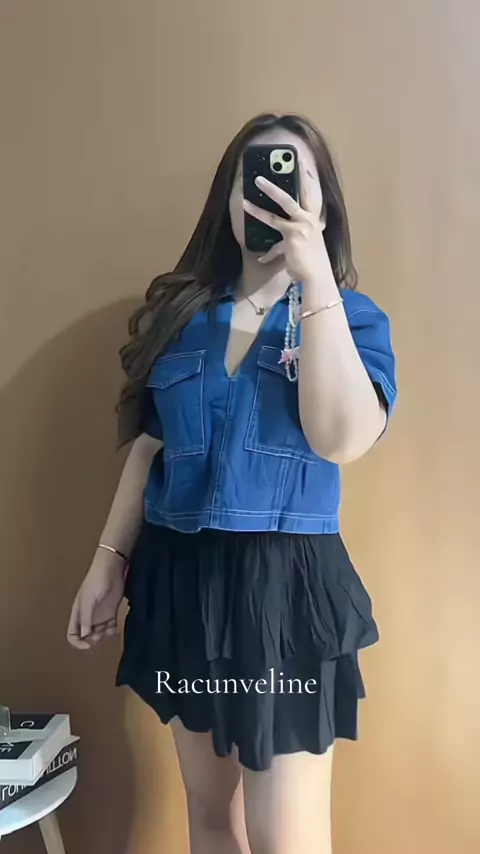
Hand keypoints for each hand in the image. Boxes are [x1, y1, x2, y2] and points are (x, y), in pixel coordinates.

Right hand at [67, 550, 125, 649]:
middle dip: (93, 640)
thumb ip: (86, 618)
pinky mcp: (111, 611)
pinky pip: (110, 627)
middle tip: (101, 635)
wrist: (112, 568)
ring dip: (104, 636)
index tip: (88, 644)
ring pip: (99, 633)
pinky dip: (112, 631)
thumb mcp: (88, 600)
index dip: (78, 642)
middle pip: (87, 636)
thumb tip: (85, 636)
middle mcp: (88, 616)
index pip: (73, 634)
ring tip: (109, 629)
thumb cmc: (96, 581)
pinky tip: (115, 628)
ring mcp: (100, 614)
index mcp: (78, 614)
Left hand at [243, 159, 328, 282]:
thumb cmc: (314, 260)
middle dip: (274, 187)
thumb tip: (286, 226)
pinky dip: (268, 255)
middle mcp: (308, 221)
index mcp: (314, 218)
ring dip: (258, 209)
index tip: (300, 162)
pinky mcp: (292, 241)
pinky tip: (261, 259)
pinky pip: (274, 246)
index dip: (307, 177)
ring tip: (244, 202)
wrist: (319, 276)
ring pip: (274, 217)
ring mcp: (300, 230)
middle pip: (289, 198)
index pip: (311, 193)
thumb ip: (299, 232)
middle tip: (259, 178)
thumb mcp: (310, 241)